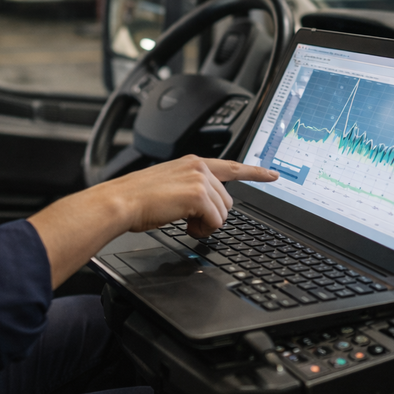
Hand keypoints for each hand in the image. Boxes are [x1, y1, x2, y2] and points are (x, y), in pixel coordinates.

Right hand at [104, 155, 278, 237]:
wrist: (121, 202)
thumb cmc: (138, 199)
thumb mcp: (169, 187)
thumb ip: (191, 189)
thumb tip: (205, 208)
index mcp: (192, 163)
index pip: (231, 166)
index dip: (255, 172)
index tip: (273, 174)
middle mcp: (198, 167)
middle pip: (228, 201)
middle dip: (212, 217)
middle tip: (189, 221)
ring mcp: (200, 179)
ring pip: (223, 213)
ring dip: (206, 225)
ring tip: (183, 222)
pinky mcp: (198, 195)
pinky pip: (215, 222)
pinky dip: (202, 230)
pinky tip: (185, 226)